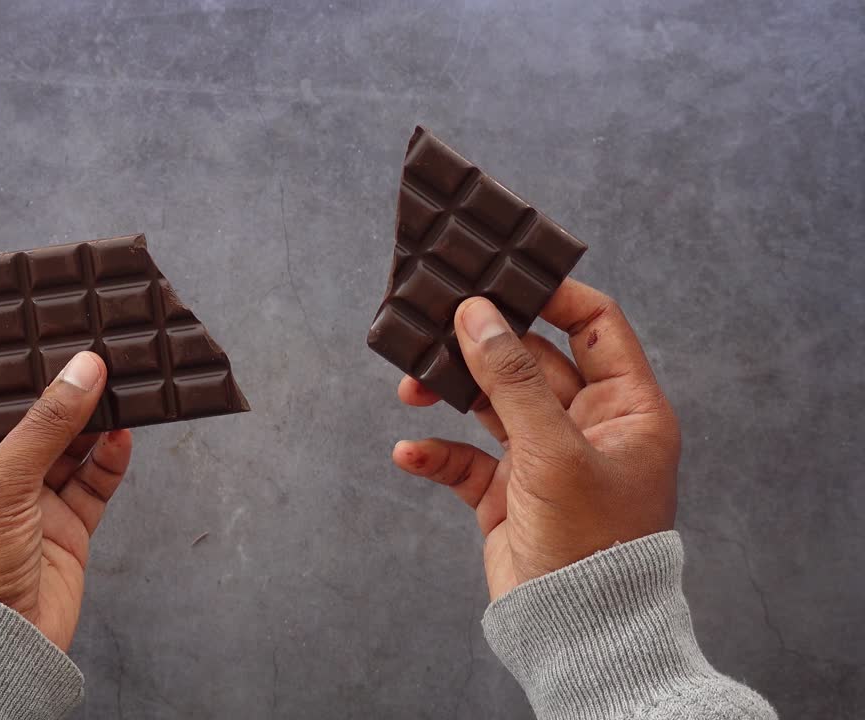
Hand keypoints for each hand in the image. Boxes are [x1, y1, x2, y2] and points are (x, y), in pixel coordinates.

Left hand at [0, 344, 132, 649]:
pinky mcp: (60, 527)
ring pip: (63, 442)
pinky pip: (89, 481)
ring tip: (119, 382)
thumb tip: (84, 368)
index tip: (29, 328)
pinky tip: (123, 434)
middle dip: (54, 381)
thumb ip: (47, 424)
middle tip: (88, 346)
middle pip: (20, 409)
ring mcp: (23, 499)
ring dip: (88, 417)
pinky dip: (107, 459)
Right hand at [392, 279, 679, 599]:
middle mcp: (588, 426)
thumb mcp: (553, 450)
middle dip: (480, 344)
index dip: (551, 295)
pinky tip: (411, 453)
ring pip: (491, 404)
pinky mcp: (509, 494)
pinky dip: (437, 454)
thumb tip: (477, 314)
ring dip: (450, 392)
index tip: (501, 275)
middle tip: (435, 321)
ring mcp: (546, 459)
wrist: (576, 633)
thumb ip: (511, 379)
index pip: (594, 325)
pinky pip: (466, 460)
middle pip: (530, 359)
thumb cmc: (591, 543)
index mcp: (626, 407)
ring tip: (411, 386)